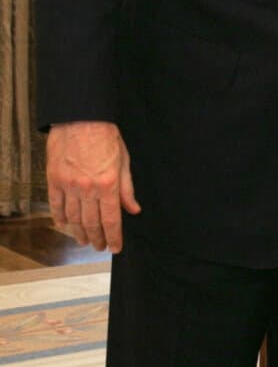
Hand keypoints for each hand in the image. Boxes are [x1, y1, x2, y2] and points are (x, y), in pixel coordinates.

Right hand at [46, 121, 139, 251]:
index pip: (112, 219)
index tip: (115, 247)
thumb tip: (133, 209)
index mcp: (109, 184)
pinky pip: (56, 205)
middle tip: (101, 247)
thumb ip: (127, 188)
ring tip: (85, 240)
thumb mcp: (124, 161)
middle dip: (98, 238)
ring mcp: (69, 185)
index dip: (114, 237)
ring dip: (79, 232)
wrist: (81, 118)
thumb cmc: (106, 137)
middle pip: (92, 223)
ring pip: (73, 218)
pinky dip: (61, 218)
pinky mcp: (54, 180)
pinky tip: (65, 225)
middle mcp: (88, 189)